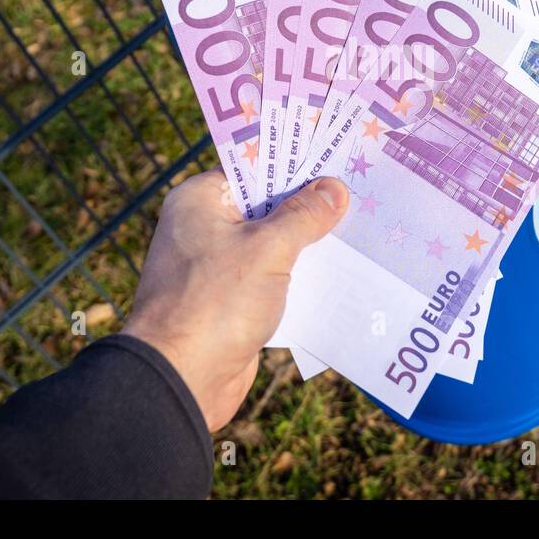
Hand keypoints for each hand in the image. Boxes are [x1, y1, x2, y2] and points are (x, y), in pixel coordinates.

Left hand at [123, 170, 348, 431]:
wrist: (180, 380)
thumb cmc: (215, 302)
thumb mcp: (268, 250)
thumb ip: (303, 216)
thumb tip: (334, 188)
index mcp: (199, 201)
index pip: (253, 169)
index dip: (294, 164)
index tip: (337, 158)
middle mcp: (202, 228)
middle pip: (265, 207)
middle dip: (308, 206)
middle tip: (358, 193)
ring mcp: (215, 267)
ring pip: (271, 245)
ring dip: (307, 245)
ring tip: (359, 230)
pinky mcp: (229, 302)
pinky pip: (270, 279)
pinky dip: (298, 278)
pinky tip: (338, 275)